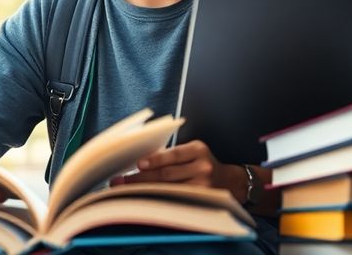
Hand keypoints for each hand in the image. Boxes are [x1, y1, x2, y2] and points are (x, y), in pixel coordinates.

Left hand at [111, 140, 243, 200]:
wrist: (230, 181)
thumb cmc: (202, 164)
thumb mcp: (192, 152)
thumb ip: (171, 155)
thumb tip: (139, 163)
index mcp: (198, 149)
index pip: (174, 154)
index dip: (155, 160)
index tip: (138, 164)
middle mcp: (202, 167)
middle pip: (168, 174)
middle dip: (141, 178)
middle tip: (121, 181)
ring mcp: (204, 186)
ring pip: (169, 189)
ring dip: (145, 191)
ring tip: (127, 191)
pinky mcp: (202, 200)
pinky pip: (176, 200)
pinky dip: (159, 199)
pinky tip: (145, 199)